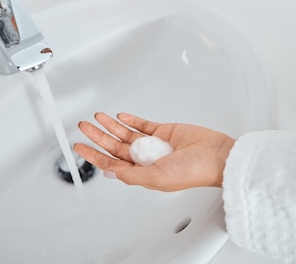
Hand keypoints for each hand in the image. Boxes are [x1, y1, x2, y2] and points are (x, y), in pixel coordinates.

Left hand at [74, 112, 235, 191]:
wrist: (215, 155)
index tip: (80, 147)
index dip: (95, 156)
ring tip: (97, 117)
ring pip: (126, 133)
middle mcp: (146, 159)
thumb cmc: (193, 172)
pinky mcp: (164, 132)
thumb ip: (132, 175)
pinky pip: (143, 125)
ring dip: (111, 125)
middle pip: (115, 146)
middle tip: (84, 126)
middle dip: (98, 136)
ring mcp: (154, 145)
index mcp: (143, 173)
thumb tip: (110, 173)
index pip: (111, 164)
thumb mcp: (157, 178)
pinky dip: (131, 119)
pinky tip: (120, 116)